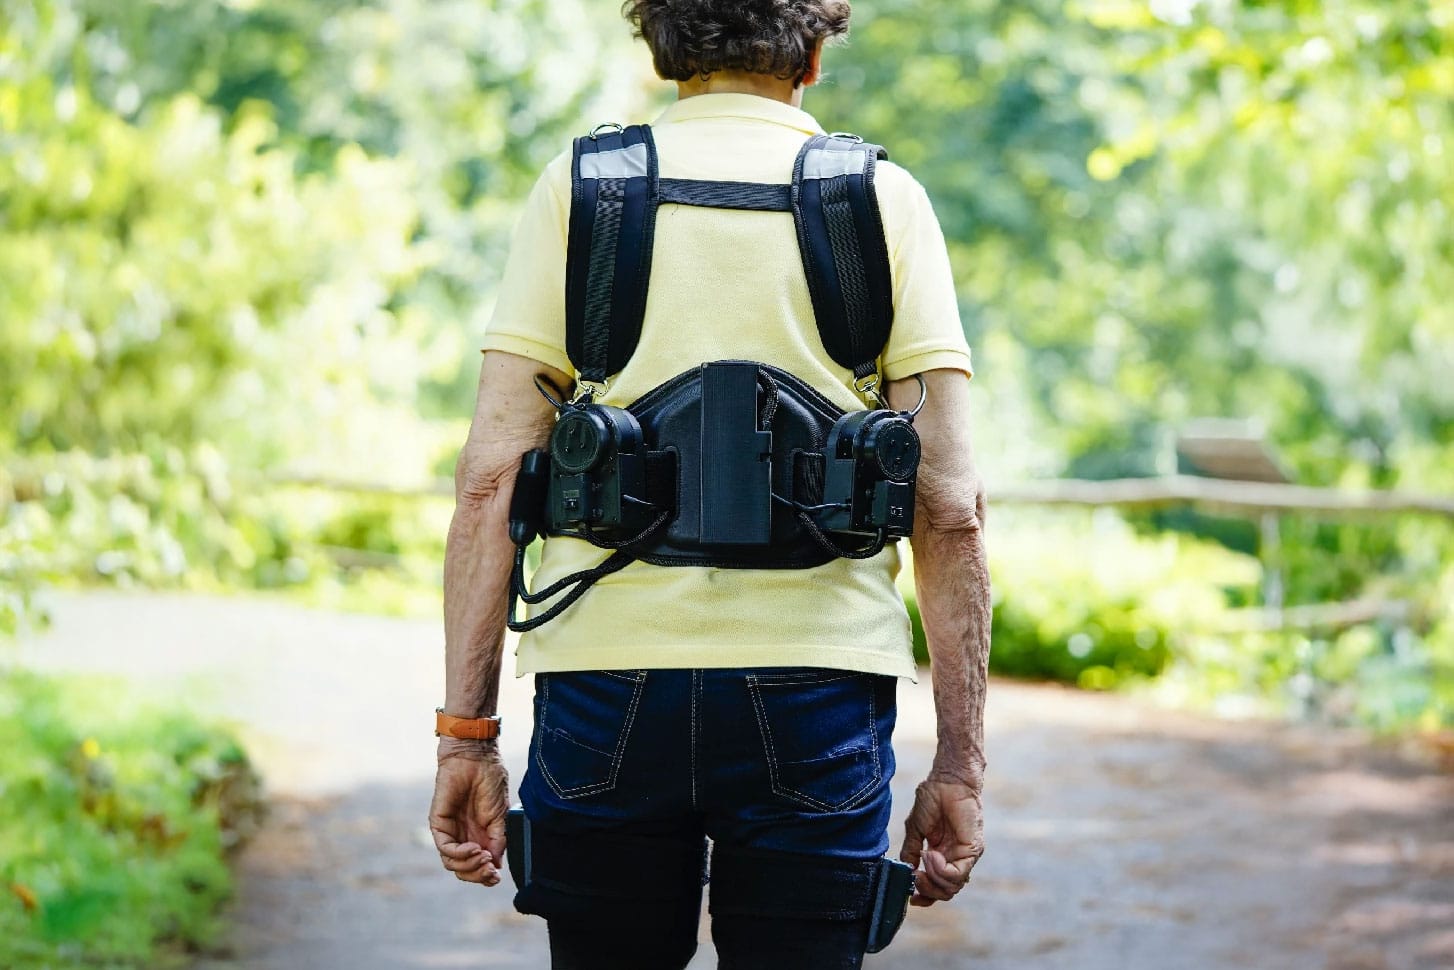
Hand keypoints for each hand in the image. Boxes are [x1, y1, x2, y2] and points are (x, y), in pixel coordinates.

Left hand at [428, 739, 509, 885]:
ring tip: (484, 855)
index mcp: (480, 837)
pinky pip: (445, 848)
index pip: (477, 868)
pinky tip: (474, 848)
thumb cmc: (491, 780)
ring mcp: (450, 832)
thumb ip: (499, 841)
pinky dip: (460, 854)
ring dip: (470, 866)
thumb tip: (497, 866)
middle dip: (478, 875)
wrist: (477, 758)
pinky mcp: (439, 824)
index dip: (486, 877)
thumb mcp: (502, 816)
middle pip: (464, 871)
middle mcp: (464, 838)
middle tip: (490, 869)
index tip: (497, 876)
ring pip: (452, 865)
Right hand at [898, 775, 983, 906]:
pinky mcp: (972, 849)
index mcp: (942, 855)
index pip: (938, 885)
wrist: (946, 781)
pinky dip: (940, 870)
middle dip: (927, 891)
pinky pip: (958, 874)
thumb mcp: (915, 831)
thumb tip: (907, 875)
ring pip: (952, 887)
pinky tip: (931, 854)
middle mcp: (955, 858)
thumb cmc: (932, 799)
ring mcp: (965, 856)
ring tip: (924, 858)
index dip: (925, 895)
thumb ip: (911, 853)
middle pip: (945, 892)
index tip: (911, 897)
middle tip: (915, 878)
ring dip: (932, 879)